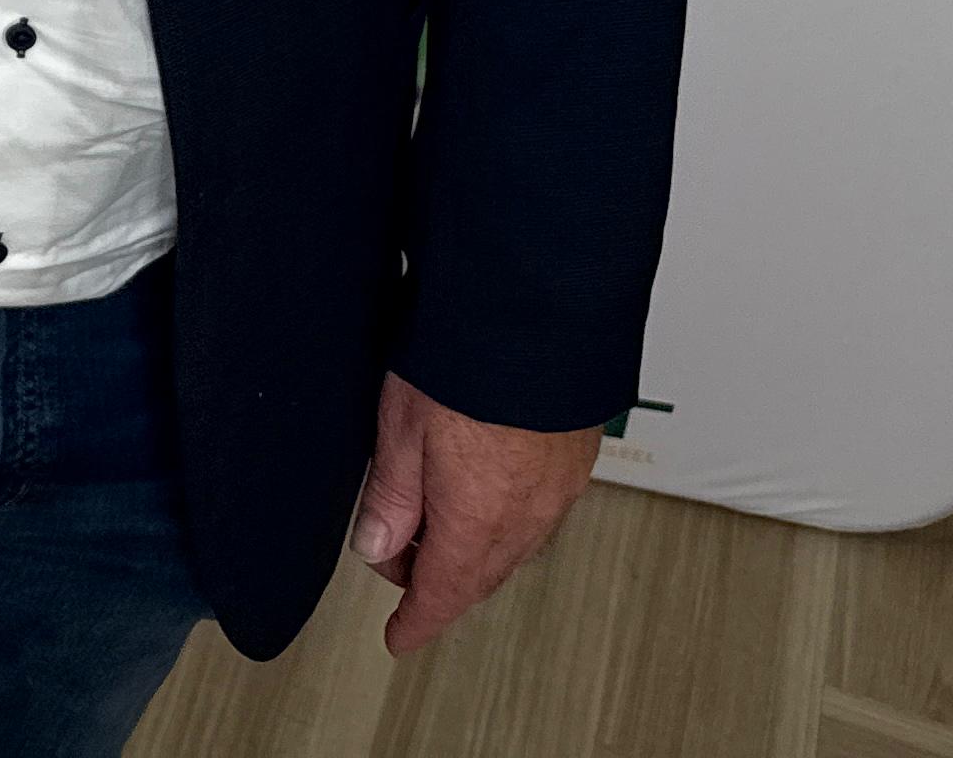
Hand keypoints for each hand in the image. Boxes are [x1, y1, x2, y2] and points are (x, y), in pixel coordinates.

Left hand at [346, 370, 601, 653]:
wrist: (537, 315)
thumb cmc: (465, 360)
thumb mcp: (401, 427)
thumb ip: (391, 495)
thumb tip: (377, 549)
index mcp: (478, 518)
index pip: (444, 594)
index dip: (418, 621)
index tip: (400, 637)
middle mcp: (527, 514)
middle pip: (478, 575)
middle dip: (437, 582)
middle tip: (399, 567)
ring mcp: (558, 489)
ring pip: (510, 547)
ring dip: (471, 552)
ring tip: (432, 525)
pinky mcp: (575, 460)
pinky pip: (537, 515)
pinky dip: (504, 523)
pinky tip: (483, 496)